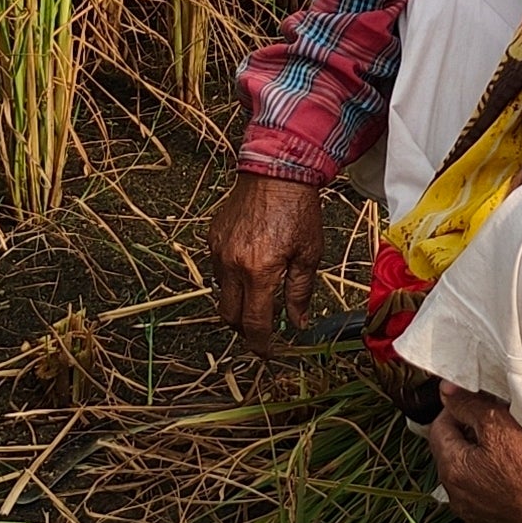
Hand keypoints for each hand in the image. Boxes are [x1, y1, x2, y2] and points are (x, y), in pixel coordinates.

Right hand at [206, 173, 325, 356]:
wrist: (276, 170)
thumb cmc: (299, 210)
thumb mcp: (309, 253)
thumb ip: (300, 292)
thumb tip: (299, 323)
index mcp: (259, 271)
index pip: (253, 322)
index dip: (260, 343)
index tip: (267, 352)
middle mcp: (232, 264)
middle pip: (229, 315)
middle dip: (244, 328)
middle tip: (262, 327)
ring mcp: (218, 250)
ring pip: (222, 293)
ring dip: (238, 300)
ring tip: (260, 291)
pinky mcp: (212, 237)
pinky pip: (217, 269)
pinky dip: (232, 276)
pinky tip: (250, 264)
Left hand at [426, 385, 521, 522]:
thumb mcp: (498, 422)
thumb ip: (468, 405)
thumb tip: (446, 392)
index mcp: (451, 469)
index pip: (438, 428)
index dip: (455, 410)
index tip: (474, 403)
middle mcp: (455, 497)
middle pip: (452, 454)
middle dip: (467, 436)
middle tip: (494, 424)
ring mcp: (473, 515)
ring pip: (467, 478)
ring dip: (478, 461)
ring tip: (505, 450)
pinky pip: (483, 498)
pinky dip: (491, 484)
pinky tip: (511, 476)